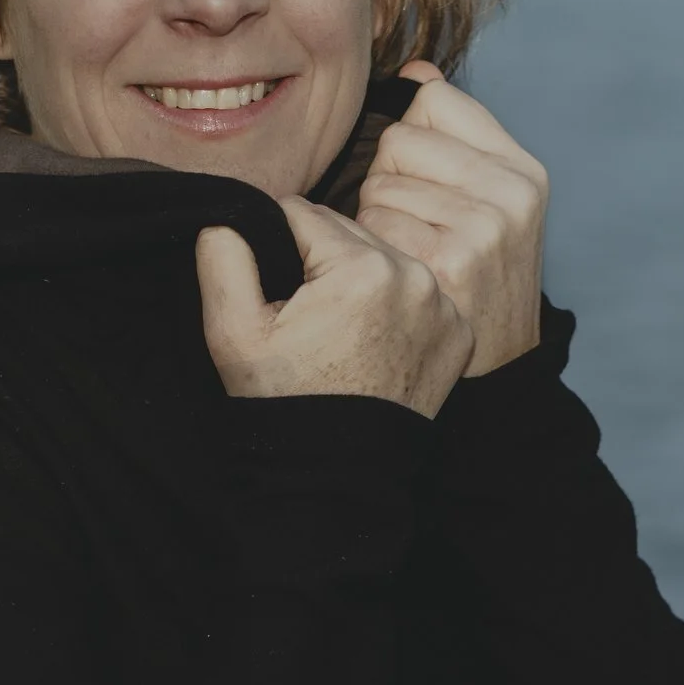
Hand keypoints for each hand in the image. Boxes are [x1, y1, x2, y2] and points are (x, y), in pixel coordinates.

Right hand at [195, 200, 470, 419]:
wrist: (336, 471)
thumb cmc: (284, 401)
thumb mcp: (233, 330)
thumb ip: (224, 256)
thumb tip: (230, 215)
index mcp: (360, 268)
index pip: (303, 213)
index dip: (275, 241)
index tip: (273, 284)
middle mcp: (414, 276)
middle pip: (349, 232)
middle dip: (320, 261)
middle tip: (304, 312)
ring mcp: (444, 306)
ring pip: (384, 258)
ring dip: (358, 277)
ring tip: (338, 327)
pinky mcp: (459, 331)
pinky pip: (417, 292)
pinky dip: (395, 306)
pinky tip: (373, 339)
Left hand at [355, 61, 547, 378]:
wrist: (496, 366)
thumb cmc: (477, 275)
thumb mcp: (489, 200)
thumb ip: (454, 135)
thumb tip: (414, 72)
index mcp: (522, 169)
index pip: (434, 100)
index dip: (411, 134)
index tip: (422, 175)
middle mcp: (511, 193)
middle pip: (399, 140)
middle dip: (388, 178)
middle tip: (415, 225)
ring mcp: (485, 228)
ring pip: (380, 184)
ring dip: (376, 218)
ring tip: (410, 253)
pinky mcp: (450, 261)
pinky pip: (374, 225)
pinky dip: (371, 248)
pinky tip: (400, 273)